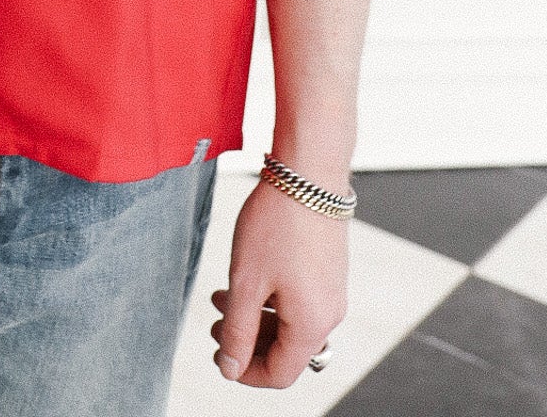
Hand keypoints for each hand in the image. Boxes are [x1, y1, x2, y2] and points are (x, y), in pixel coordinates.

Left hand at [210, 175, 348, 387]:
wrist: (308, 173)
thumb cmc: (276, 226)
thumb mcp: (246, 283)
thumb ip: (238, 332)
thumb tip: (230, 369)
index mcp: (312, 325)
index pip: (280, 373)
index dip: (245, 373)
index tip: (219, 358)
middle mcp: (329, 313)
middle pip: (286, 349)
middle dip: (246, 342)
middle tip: (214, 327)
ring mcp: (332, 290)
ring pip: (289, 321)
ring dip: (254, 317)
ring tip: (220, 297)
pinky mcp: (329, 269)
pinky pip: (299, 298)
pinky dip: (270, 297)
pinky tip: (246, 277)